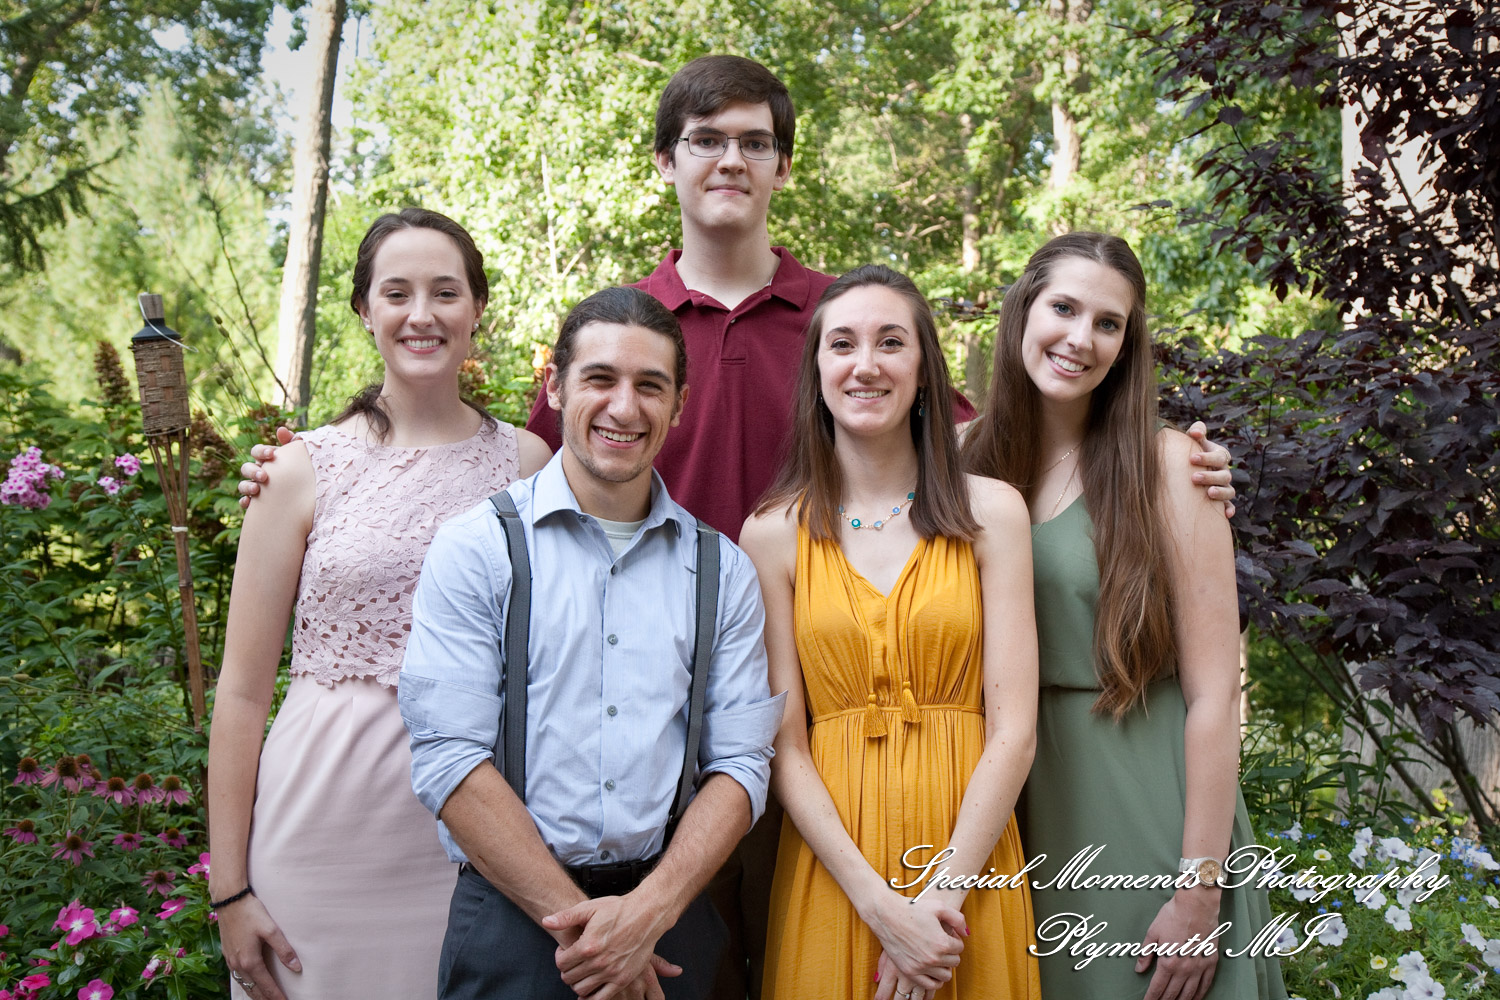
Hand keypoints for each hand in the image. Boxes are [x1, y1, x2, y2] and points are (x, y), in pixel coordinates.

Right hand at [216, 894, 300, 999]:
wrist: (229, 901)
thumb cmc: (251, 913)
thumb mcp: (271, 930)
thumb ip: (284, 949)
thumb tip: (296, 968)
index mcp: (250, 961)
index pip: (266, 986)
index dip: (277, 996)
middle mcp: (238, 965)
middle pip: (253, 990)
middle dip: (265, 999)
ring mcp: (231, 961)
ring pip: (244, 985)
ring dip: (255, 994)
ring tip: (266, 999)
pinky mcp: (227, 955)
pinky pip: (237, 977)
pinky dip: (246, 985)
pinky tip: (250, 984)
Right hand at [237, 425, 296, 508]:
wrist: (308, 497)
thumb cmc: (300, 472)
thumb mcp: (298, 457)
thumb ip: (292, 442)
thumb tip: (281, 429)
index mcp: (266, 460)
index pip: (257, 451)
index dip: (261, 451)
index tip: (272, 453)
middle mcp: (258, 473)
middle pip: (246, 468)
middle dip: (252, 470)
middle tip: (264, 476)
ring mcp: (255, 488)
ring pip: (242, 485)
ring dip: (247, 486)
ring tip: (257, 489)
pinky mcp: (256, 503)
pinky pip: (245, 502)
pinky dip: (245, 502)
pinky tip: (250, 503)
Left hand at [543, 895, 680, 999]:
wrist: (647, 915)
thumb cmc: (619, 909)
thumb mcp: (590, 907)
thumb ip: (566, 916)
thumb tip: (547, 921)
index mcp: (588, 945)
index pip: (561, 963)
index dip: (560, 957)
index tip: (565, 952)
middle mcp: (599, 962)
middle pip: (569, 977)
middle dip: (567, 969)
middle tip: (573, 961)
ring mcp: (611, 972)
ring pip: (581, 989)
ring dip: (577, 982)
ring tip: (582, 971)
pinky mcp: (623, 979)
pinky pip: (601, 998)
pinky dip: (591, 997)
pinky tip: (590, 989)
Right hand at [865, 891, 964, 992]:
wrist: (886, 914)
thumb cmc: (912, 908)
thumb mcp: (939, 906)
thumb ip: (958, 919)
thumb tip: (966, 934)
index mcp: (942, 943)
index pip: (960, 948)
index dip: (954, 938)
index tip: (945, 933)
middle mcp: (933, 958)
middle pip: (954, 962)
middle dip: (950, 952)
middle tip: (940, 942)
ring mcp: (920, 966)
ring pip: (945, 975)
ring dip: (944, 966)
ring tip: (936, 954)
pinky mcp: (910, 971)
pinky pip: (930, 985)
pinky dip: (935, 980)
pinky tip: (933, 969)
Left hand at [1137, 889, 1221, 999]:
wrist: (1197, 905)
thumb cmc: (1173, 916)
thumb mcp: (1152, 933)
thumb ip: (1146, 953)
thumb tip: (1139, 969)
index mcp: (1168, 962)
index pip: (1157, 988)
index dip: (1151, 998)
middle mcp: (1184, 969)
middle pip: (1173, 994)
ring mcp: (1199, 967)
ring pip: (1190, 993)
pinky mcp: (1211, 962)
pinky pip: (1206, 984)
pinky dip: (1200, 994)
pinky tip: (1196, 998)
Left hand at [1187, 421, 1235, 519]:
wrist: (1188, 468)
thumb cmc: (1191, 452)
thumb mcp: (1193, 440)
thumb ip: (1196, 432)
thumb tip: (1195, 431)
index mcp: (1220, 456)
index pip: (1220, 456)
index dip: (1208, 457)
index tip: (1192, 458)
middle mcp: (1224, 472)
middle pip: (1224, 475)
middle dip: (1210, 476)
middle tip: (1194, 478)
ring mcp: (1224, 487)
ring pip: (1229, 491)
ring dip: (1221, 492)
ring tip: (1209, 493)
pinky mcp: (1221, 501)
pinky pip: (1229, 506)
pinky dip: (1229, 510)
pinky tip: (1226, 515)